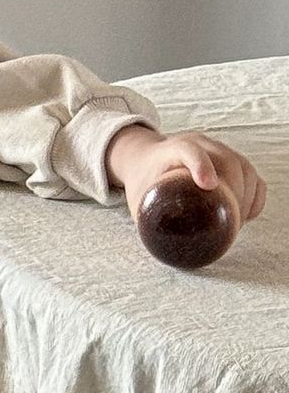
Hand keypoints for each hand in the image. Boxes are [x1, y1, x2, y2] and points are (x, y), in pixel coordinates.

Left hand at [107, 125, 268, 225]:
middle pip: (226, 161)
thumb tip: (161, 248)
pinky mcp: (230, 160)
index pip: (189, 150)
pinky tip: (248, 214)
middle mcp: (199, 144)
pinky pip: (251, 174)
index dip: (201, 165)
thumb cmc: (142, 180)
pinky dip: (254, 194)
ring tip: (237, 223)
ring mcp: (218, 150)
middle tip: (229, 224)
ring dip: (246, 196)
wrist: (146, 158)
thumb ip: (147, 219)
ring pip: (243, 167)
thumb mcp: (137, 197)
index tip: (209, 186)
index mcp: (172, 149)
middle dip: (234, 193)